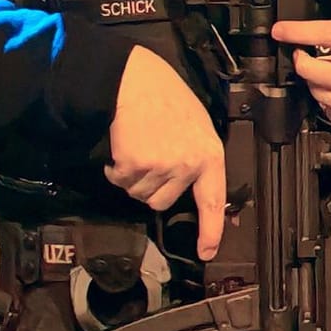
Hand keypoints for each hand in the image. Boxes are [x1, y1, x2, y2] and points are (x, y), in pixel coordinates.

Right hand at [106, 45, 226, 259]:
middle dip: (152, 187)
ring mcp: (161, 166)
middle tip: (151, 156)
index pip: (213, 201)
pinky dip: (117, 168)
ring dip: (134, 176)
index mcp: (209, 155)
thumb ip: (198, 158)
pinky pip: (121, 180)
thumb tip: (197, 188)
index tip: (206, 250)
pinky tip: (125, 145)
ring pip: (140, 193)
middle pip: (163, 202)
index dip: (211, 230)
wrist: (137, 80)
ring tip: (139, 145)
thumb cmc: (166, 97)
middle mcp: (188, 165)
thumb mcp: (197, 126)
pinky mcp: (135, 164)